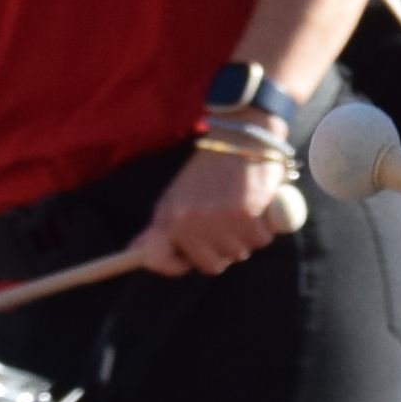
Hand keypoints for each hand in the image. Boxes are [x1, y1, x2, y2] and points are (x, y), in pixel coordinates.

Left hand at [124, 140, 305, 281]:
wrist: (240, 136)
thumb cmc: (209, 170)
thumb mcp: (177, 195)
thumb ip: (161, 227)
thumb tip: (136, 251)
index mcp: (168, 216)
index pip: (159, 258)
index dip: (174, 265)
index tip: (187, 261)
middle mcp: (189, 222)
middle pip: (211, 265)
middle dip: (223, 250)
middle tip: (227, 223)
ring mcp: (218, 220)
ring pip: (239, 254)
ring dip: (246, 238)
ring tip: (243, 210)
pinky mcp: (246, 215)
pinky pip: (260, 240)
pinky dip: (264, 228)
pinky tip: (258, 206)